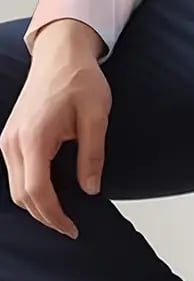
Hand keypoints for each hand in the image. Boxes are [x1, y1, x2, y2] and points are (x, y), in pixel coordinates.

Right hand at [0, 20, 110, 238]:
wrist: (61, 53)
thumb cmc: (80, 79)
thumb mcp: (97, 114)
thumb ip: (92, 154)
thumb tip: (90, 189)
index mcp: (34, 137)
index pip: (36, 191)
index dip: (54, 215)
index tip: (72, 228)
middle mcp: (13, 141)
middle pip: (21, 195)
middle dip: (45, 215)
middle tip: (70, 226)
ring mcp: (8, 138)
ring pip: (15, 187)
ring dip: (36, 204)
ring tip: (62, 213)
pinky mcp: (10, 136)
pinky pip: (15, 172)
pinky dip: (30, 188)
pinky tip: (50, 191)